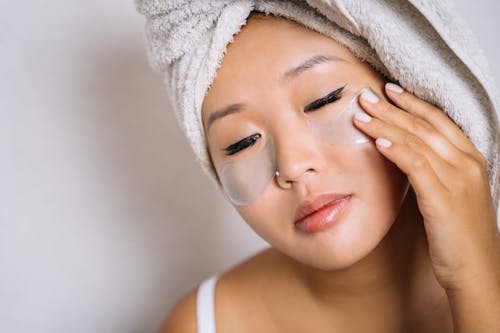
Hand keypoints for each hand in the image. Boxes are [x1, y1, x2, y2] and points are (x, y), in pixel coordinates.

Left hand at [352, 82, 499, 291]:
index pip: (438, 120)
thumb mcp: (450, 195)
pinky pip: (416, 166)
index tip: (389, 90)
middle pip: (424, 126)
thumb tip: (403, 154)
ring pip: (416, 141)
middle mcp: (466, 164)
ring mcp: (457, 180)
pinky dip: (396, 150)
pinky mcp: (443, 199)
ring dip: (386, 125)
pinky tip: (377, 141)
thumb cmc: (460, 234)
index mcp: (470, 160)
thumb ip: (434, 172)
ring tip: (361, 114)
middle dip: (392, 108)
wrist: (477, 270)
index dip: (413, 103)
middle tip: (365, 96)